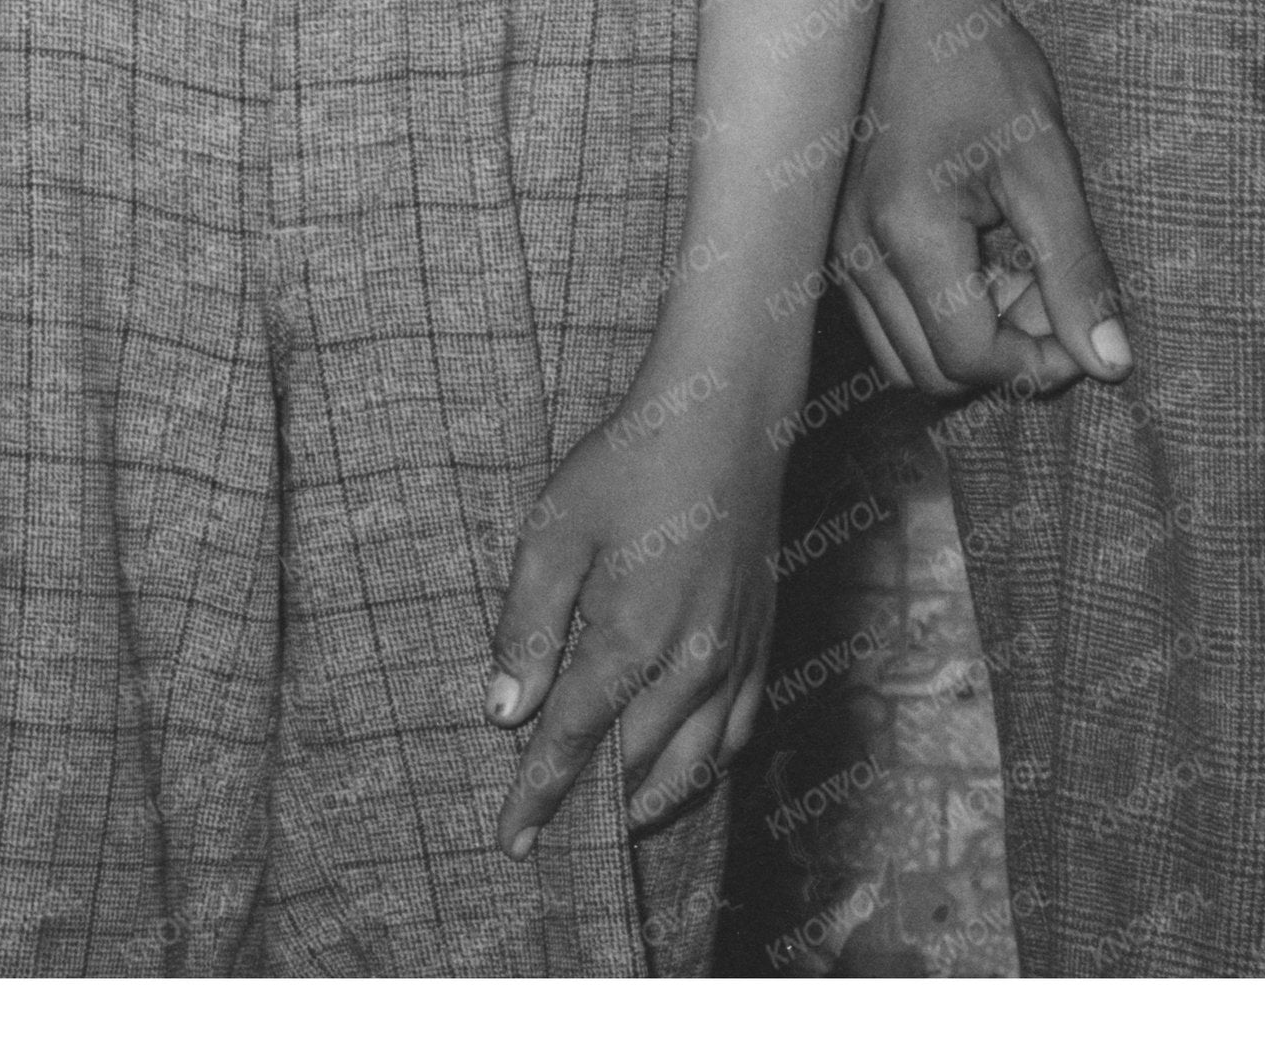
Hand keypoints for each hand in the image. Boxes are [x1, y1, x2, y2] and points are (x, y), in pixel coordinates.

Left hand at [486, 352, 784, 851]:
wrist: (722, 424)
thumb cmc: (626, 468)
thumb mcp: (552, 534)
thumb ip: (526, 627)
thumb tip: (502, 711)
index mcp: (631, 638)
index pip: (573, 739)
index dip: (539, 794)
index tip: (511, 840)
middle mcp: (691, 665)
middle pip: (635, 763)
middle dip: (591, 805)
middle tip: (552, 836)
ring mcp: (735, 659)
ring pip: (696, 763)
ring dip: (652, 800)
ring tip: (613, 821)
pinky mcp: (762, 645)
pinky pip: (738, 732)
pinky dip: (707, 766)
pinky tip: (682, 771)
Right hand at [831, 0, 1130, 403]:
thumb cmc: (974, 59)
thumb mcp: (1045, 162)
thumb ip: (1077, 270)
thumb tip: (1110, 365)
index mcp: (906, 231)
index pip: (972, 360)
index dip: (1041, 362)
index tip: (1081, 319)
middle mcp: (850, 248)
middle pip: (930, 372)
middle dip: (1004, 353)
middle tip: (1051, 292)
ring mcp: (829, 241)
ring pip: (899, 351)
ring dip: (965, 335)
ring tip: (1010, 267)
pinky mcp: (827, 229)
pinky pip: (879, 310)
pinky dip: (932, 307)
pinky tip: (969, 246)